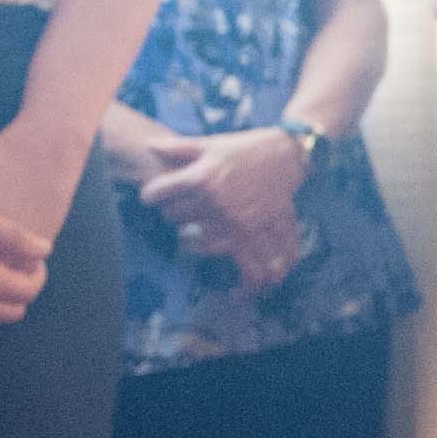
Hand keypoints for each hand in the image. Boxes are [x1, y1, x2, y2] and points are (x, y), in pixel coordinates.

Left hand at [139, 127, 311, 292]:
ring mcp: (234, 222)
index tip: (150, 196)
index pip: (158, 192)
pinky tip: (236, 294)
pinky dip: (242, 282)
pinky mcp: (253, 233)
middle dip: (171, 211)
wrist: (287, 155)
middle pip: (173, 216)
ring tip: (190, 235)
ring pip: (196, 240)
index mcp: (201, 178)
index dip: (150, 194)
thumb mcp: (212, 143)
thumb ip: (179, 148)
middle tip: (175, 207)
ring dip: (189, 239)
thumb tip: (149, 145)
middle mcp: (215, 203)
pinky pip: (243, 263)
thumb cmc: (246, 148)